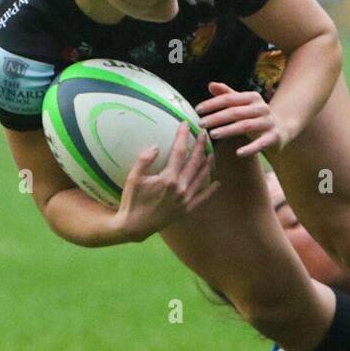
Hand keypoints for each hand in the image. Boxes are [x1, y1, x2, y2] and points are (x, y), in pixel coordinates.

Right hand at [114, 122, 218, 240]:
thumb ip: (143, 161)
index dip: (183, 136)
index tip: (186, 124)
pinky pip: (202, 197)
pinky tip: (217, 183)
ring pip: (201, 177)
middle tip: (204, 133)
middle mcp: (181, 188)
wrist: (134, 227)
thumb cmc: (132, 201)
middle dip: (200, 146)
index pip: (179, 152)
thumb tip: (156, 147)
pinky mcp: (187, 209)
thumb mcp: (133, 179)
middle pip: (195, 162)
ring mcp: (186, 199)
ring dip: (207, 163)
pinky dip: (210, 189)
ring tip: (211, 152)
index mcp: (169, 178)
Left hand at [196, 81, 291, 156]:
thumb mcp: (242, 104)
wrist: (281, 128)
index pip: (229, 99)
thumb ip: (227, 95)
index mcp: (252, 97)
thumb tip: (210, 84)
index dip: (212, 104)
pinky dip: (250, 148)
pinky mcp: (274, 136)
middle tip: (201, 123)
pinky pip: (261, 143)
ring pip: (246, 126)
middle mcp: (262, 107)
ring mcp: (268, 122)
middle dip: (216, 117)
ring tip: (212, 134)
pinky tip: (238, 153)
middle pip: (235, 112)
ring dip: (228, 130)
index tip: (197, 110)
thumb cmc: (255, 115)